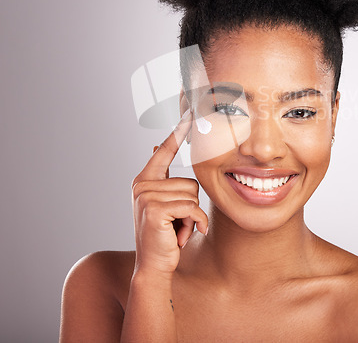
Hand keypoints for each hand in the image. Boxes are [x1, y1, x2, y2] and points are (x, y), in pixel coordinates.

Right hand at [131, 110, 208, 276]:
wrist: (154, 265)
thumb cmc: (165, 233)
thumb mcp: (164, 202)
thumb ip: (163, 178)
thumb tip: (153, 147)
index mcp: (145, 179)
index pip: (164, 150)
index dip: (178, 132)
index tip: (190, 111)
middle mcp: (142, 184)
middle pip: (191, 181)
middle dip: (191, 206)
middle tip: (176, 223)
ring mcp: (146, 196)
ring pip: (193, 195)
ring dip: (193, 216)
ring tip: (176, 228)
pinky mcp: (154, 209)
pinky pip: (192, 208)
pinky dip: (195, 223)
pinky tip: (182, 236)